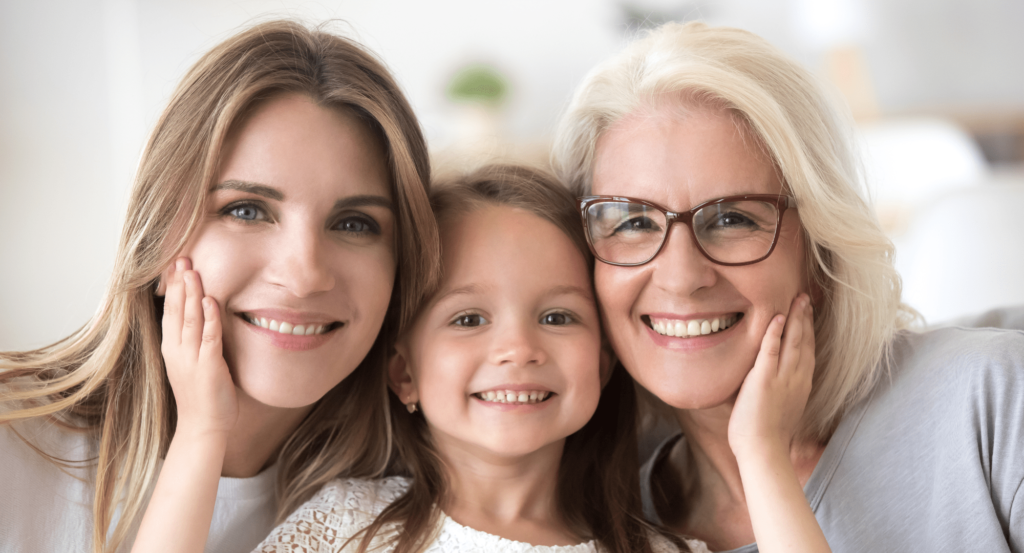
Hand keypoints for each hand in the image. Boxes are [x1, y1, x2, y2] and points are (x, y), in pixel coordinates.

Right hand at [161, 257, 237, 437]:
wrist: (203, 427)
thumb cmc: (201, 396)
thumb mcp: (191, 363)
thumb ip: (194, 341)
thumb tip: (201, 318)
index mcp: (172, 349)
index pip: (170, 311)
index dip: (173, 288)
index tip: (175, 265)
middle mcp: (177, 351)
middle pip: (177, 311)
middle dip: (180, 283)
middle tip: (182, 258)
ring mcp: (192, 358)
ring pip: (191, 319)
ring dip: (193, 294)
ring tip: (194, 271)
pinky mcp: (209, 366)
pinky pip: (209, 337)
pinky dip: (210, 317)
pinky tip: (211, 300)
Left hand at [728, 294, 814, 460]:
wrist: (763, 452)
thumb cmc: (767, 438)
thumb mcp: (781, 410)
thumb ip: (779, 393)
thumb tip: (772, 387)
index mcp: (800, 386)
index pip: (807, 352)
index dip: (808, 331)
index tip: (808, 314)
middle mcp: (796, 379)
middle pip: (804, 342)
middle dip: (805, 318)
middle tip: (805, 298)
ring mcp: (782, 379)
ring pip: (792, 342)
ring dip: (795, 318)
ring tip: (797, 299)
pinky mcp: (764, 380)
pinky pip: (770, 351)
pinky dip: (774, 333)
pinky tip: (777, 317)